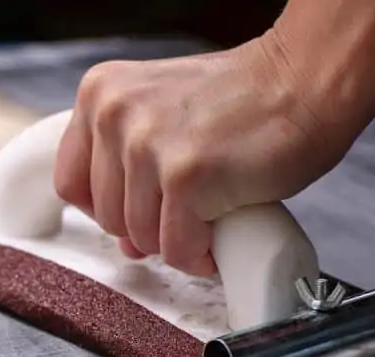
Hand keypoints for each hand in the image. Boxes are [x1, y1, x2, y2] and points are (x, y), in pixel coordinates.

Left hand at [52, 35, 358, 276]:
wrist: (304, 84)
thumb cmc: (241, 101)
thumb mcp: (158, 115)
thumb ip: (125, 168)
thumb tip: (122, 243)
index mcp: (99, 96)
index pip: (70, 182)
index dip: (102, 208)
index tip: (133, 208)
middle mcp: (114, 115)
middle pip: (105, 217)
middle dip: (146, 225)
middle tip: (184, 209)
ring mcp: (146, 146)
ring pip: (138, 237)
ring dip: (176, 239)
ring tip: (206, 212)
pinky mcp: (184, 177)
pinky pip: (175, 248)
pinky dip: (199, 254)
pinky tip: (216, 236)